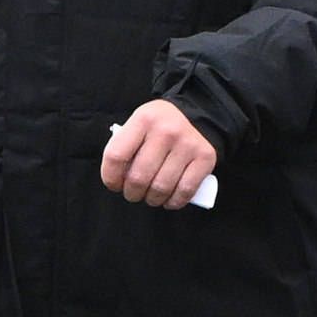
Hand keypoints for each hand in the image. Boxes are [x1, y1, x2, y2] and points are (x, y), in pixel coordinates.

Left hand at [100, 99, 217, 209]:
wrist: (199, 114)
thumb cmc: (160, 126)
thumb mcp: (139, 124)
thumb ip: (126, 146)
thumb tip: (119, 179)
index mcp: (143, 119)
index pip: (116, 156)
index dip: (110, 177)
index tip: (114, 185)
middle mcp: (166, 130)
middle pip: (139, 177)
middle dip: (132, 193)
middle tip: (133, 194)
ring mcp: (187, 144)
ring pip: (161, 188)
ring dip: (152, 199)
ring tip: (150, 197)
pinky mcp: (205, 157)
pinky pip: (185, 191)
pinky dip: (174, 202)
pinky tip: (168, 200)